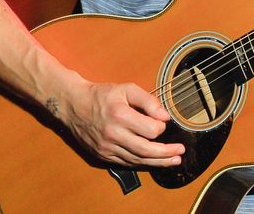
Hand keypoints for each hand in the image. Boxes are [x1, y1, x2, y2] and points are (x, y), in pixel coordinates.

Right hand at [51, 77, 184, 167]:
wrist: (73, 105)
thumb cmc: (101, 95)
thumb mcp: (126, 88)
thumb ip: (148, 100)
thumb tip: (165, 116)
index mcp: (120, 115)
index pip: (150, 130)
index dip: (161, 127)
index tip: (163, 123)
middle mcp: (113, 134)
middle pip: (146, 150)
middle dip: (167, 153)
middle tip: (180, 152)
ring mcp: (107, 147)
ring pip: (138, 160)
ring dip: (158, 162)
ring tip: (173, 161)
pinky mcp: (102, 155)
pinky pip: (126, 163)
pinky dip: (142, 164)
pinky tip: (153, 162)